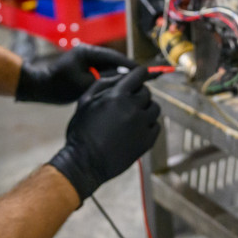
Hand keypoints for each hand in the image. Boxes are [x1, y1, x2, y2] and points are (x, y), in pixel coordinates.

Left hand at [15, 44, 136, 103]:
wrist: (38, 87)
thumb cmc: (57, 86)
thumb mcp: (83, 85)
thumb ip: (104, 82)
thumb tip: (124, 80)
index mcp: (88, 52)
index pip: (115, 58)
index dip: (131, 66)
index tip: (147, 72)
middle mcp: (88, 52)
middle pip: (115, 61)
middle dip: (130, 71)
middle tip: (148, 77)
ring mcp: (86, 59)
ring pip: (110, 67)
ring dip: (122, 76)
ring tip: (139, 84)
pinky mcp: (84, 67)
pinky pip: (103, 72)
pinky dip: (112, 79)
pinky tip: (123, 88)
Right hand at [48, 66, 161, 201]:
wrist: (85, 163)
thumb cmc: (81, 131)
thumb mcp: (85, 101)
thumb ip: (103, 84)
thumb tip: (121, 76)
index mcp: (117, 95)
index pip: (139, 75)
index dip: (140, 74)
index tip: (140, 76)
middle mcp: (133, 107)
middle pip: (147, 92)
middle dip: (139, 94)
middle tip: (129, 102)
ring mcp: (142, 125)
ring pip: (155, 108)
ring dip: (146, 109)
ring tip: (134, 116)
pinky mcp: (147, 141)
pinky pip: (156, 126)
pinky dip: (149, 125)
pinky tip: (138, 129)